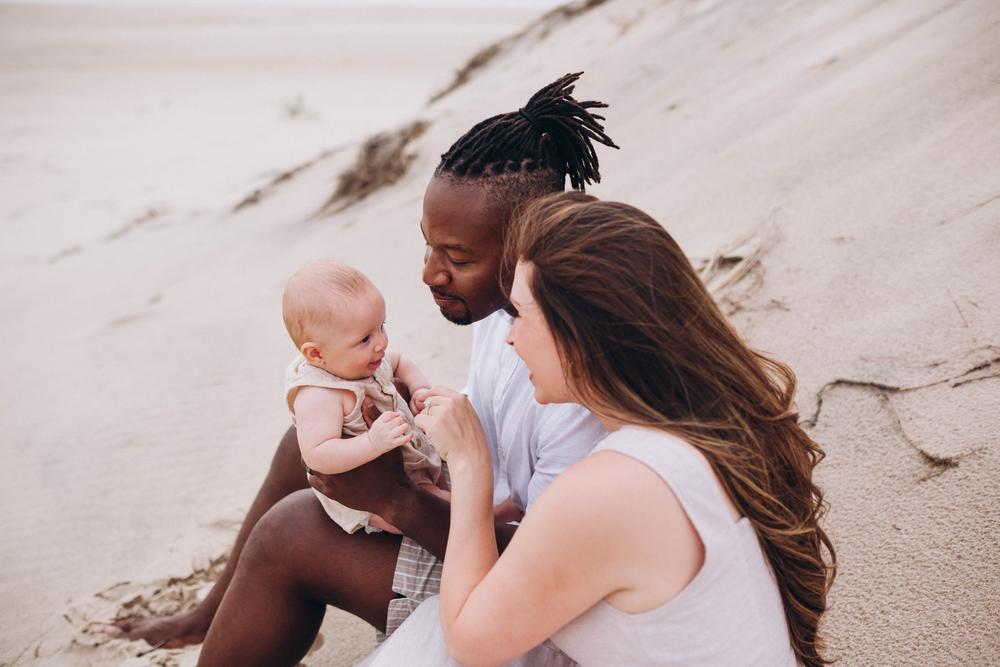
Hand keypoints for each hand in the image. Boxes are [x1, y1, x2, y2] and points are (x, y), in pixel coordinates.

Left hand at [307, 397, 413, 518]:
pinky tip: (322, 470)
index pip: (317, 441)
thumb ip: (373, 420)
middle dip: (313, 449)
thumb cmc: (390, 468)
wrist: (393, 497)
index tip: (317, 432)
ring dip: (313, 463)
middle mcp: (332, 471)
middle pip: (309, 456)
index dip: (316, 435)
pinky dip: (317, 476)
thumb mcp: (384, 442)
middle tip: (316, 443)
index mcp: (341, 455)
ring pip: (310, 470)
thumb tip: (367, 400)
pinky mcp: (333, 495)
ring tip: (318, 455)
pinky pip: (315, 483)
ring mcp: (331, 485)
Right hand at [368, 410, 411, 452]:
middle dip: (401, 420)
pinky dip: (410, 436)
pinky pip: (404, 439)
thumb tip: (399, 413)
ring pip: (403, 428)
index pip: (390, 414)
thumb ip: (386, 416)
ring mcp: (388, 437)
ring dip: (405, 426)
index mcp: (379, 423)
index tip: (396, 417)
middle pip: (398, 420)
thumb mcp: (377, 422)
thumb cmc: (376, 432)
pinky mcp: (393, 444)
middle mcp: (383, 429)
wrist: (371, 446)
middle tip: (400, 423)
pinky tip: (411, 433)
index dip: (395, 414)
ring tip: (404, 428)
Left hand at [413, 387, 487, 463]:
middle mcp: (451, 402)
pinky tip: (432, 435)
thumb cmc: (470, 439)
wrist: (470, 455)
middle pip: (431, 402)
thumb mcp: (469, 415)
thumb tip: (439, 400)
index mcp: (461, 398)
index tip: (423, 399)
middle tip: (439, 427)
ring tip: (440, 433)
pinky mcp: (432, 424)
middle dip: (430, 413)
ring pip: (424, 412)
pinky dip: (421, 427)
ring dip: (427, 421)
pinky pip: (418, 420)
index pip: (438, 389)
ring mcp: (442, 412)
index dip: (429, 394)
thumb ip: (457, 405)